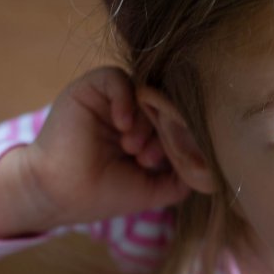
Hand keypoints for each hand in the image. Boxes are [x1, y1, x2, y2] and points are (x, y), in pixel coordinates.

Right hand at [19, 66, 189, 230]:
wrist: (62, 195)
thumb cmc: (104, 193)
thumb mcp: (155, 188)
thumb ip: (182, 176)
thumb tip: (211, 167)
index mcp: (146, 132)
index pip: (176, 120)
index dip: (175, 138)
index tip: (159, 164)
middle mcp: (130, 112)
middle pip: (163, 105)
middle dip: (161, 131)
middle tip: (146, 158)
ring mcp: (110, 100)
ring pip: (144, 92)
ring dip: (144, 121)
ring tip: (132, 149)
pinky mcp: (89, 89)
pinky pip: (117, 77)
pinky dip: (126, 100)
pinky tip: (123, 127)